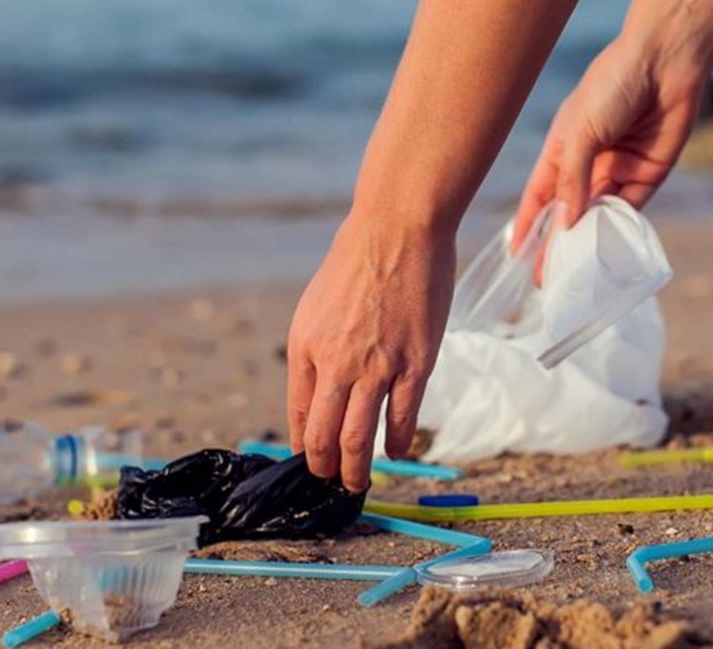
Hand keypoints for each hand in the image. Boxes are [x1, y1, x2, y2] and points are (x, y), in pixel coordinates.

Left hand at [286, 212, 453, 491]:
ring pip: (358, 439)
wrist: (397, 229)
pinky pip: (402, 419)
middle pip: (322, 438)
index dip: (302, 448)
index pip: (297, 416)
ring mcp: (376, 367)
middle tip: (331, 483)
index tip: (310, 463)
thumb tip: (322, 391)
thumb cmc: (357, 262)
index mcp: (305, 349)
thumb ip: (317, 350)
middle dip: (324, 470)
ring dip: (357, 471)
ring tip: (357, 483)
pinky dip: (396, 444)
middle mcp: (335, 364)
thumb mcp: (316, 307)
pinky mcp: (415, 364)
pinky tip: (397, 452)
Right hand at [513, 36, 705, 257]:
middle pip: (567, 214)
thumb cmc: (612, 86)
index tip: (516, 255)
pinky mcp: (646, 176)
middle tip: (546, 280)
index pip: (539, 197)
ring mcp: (616, 171)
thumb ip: (570, 181)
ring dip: (585, 243)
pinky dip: (616, 231)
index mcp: (561, 149)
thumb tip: (564, 226)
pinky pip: (628, 210)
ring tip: (573, 275)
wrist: (664, 63)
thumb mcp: (579, 133)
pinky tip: (604, 252)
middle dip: (556, 245)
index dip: (527, 225)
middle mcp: (586, 164)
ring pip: (596, 217)